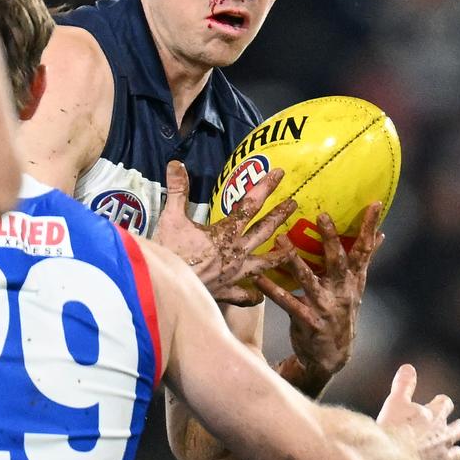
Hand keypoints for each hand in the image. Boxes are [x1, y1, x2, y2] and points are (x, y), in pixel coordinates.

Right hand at [153, 160, 296, 305]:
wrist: (166, 288)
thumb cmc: (169, 253)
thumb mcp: (171, 218)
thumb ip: (177, 190)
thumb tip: (176, 163)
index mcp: (225, 233)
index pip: (250, 205)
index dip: (265, 187)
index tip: (279, 174)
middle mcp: (236, 253)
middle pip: (263, 231)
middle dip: (279, 215)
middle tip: (294, 204)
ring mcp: (234, 275)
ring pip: (263, 265)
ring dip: (278, 256)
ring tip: (291, 250)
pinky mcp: (226, 293)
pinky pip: (245, 296)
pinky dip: (253, 295)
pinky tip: (260, 295)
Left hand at [255, 203, 382, 389]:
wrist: (331, 356)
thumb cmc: (341, 312)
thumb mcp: (356, 288)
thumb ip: (364, 260)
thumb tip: (381, 234)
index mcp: (353, 280)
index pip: (364, 250)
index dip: (369, 227)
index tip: (374, 203)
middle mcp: (342, 292)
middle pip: (338, 261)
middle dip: (330, 238)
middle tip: (322, 214)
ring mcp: (325, 307)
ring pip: (308, 279)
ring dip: (293, 258)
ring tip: (281, 238)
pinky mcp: (306, 320)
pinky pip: (287, 302)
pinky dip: (272, 289)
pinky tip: (258, 277)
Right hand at [377, 364, 459, 459]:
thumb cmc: (394, 428)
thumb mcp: (396, 401)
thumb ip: (404, 384)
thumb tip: (409, 367)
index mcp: (434, 416)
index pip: (446, 404)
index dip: (442, 403)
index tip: (439, 402)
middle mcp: (444, 436)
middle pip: (459, 428)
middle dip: (457, 427)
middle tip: (454, 426)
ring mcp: (444, 458)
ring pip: (458, 453)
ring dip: (455, 451)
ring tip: (452, 451)